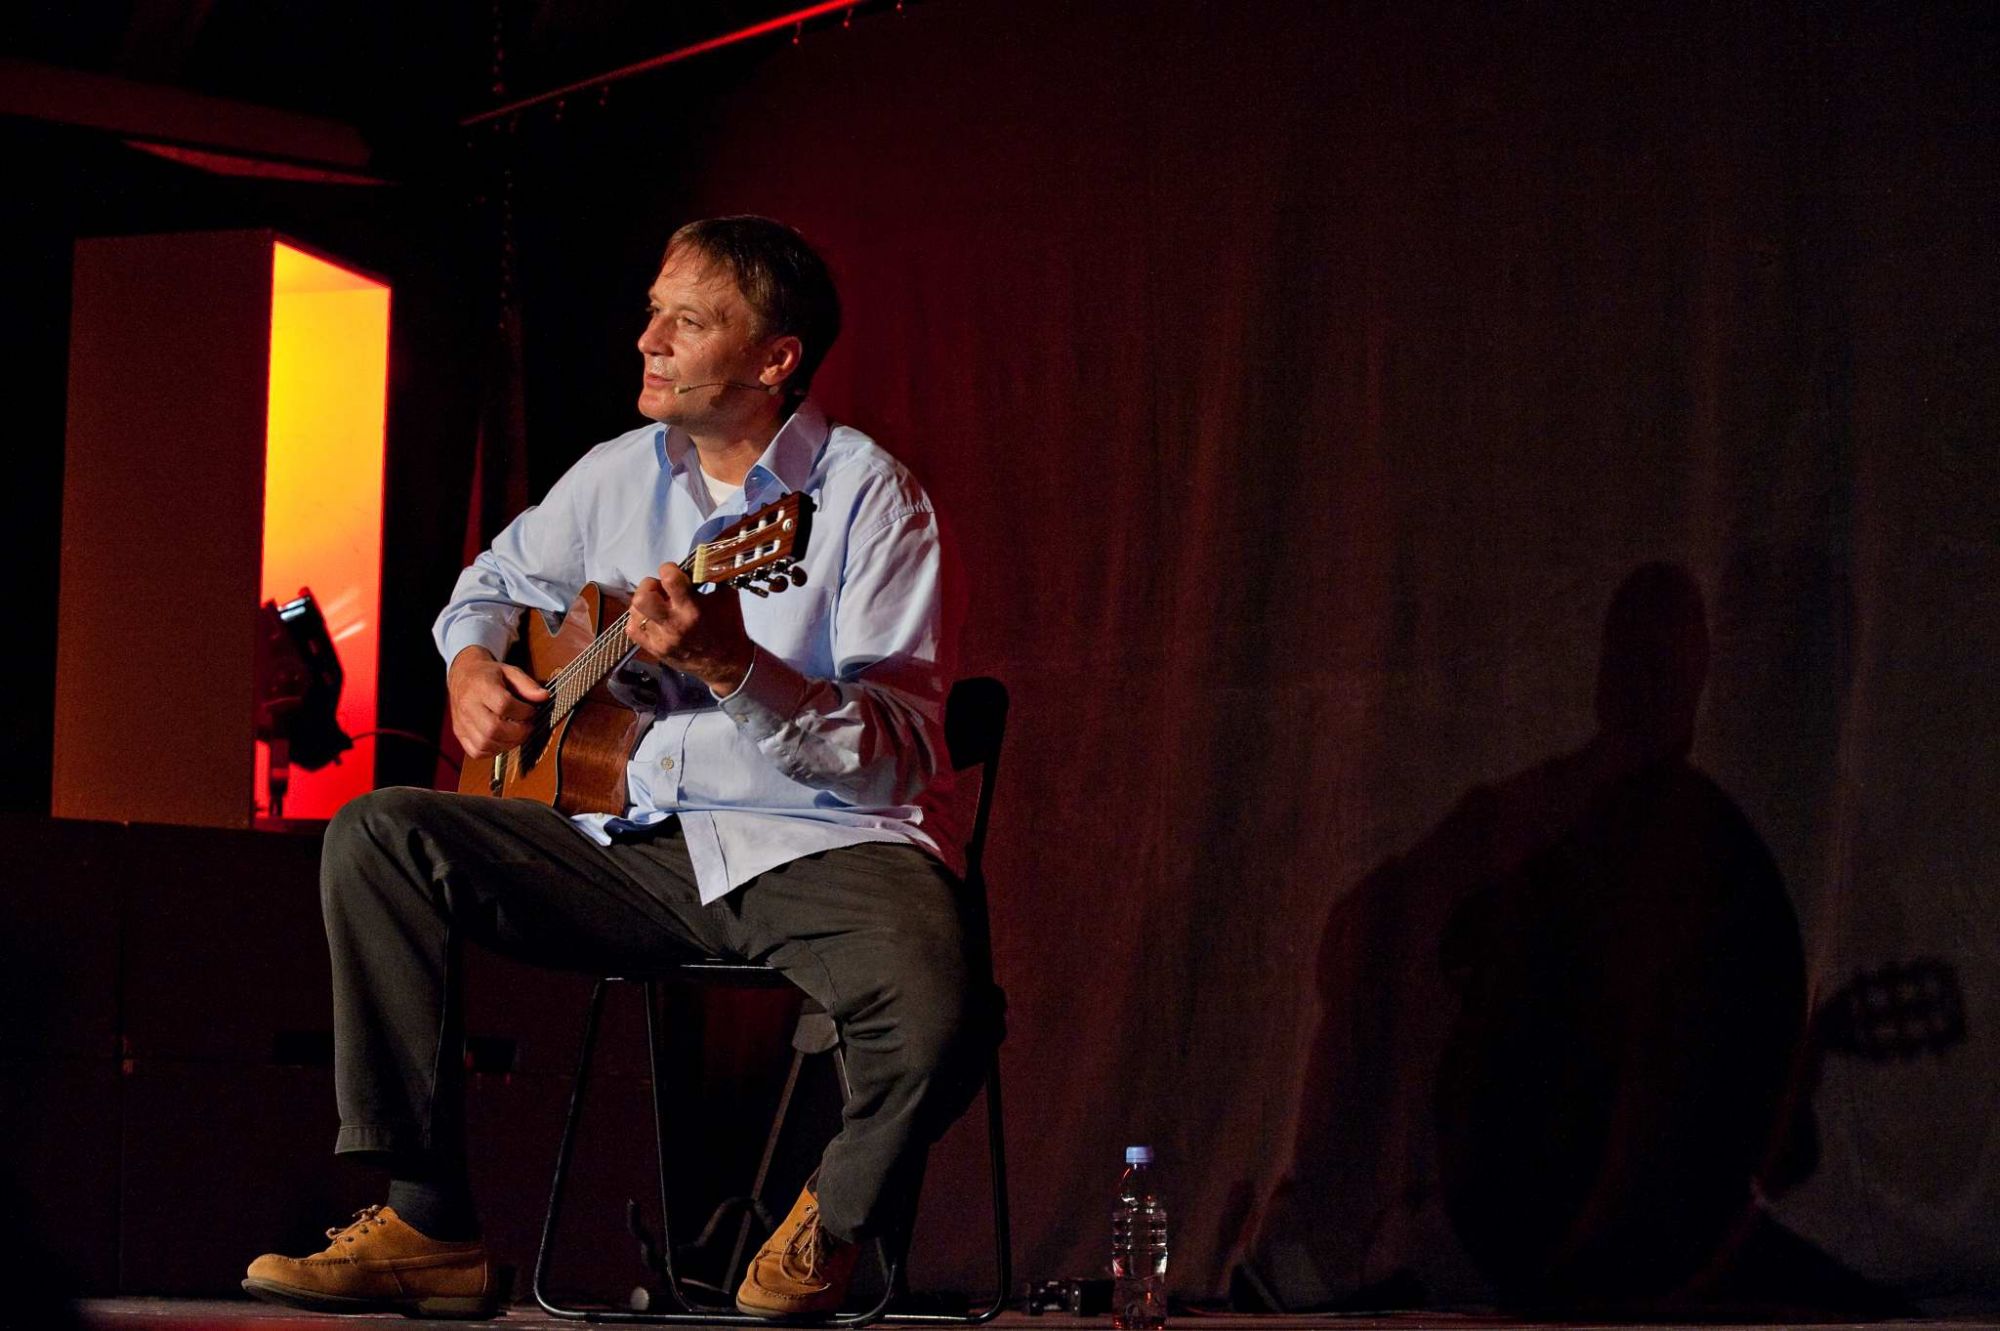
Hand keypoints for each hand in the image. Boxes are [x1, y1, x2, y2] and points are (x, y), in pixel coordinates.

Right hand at [447, 647, 550, 757]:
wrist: (462, 676)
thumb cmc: (488, 674)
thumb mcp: (510, 672)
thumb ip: (527, 684)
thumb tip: (544, 697)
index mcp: (480, 686)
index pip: (503, 705)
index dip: (523, 712)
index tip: (532, 711)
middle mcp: (467, 705)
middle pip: (493, 728)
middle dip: (518, 732)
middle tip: (528, 726)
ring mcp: (462, 722)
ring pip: (485, 743)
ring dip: (508, 744)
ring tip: (519, 734)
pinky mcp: (460, 733)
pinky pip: (476, 751)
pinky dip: (494, 751)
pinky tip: (503, 740)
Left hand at [627, 563, 755, 694]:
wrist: (727, 665)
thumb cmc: (729, 627)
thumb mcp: (727, 597)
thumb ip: (712, 577)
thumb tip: (702, 558)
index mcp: (693, 609)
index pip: (669, 578)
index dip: (669, 569)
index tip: (674, 573)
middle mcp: (674, 624)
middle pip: (643, 597)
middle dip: (649, 586)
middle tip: (660, 589)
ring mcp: (662, 639)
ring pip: (635, 611)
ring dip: (644, 602)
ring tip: (658, 605)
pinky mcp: (655, 650)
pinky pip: (632, 629)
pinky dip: (639, 619)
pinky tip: (652, 619)